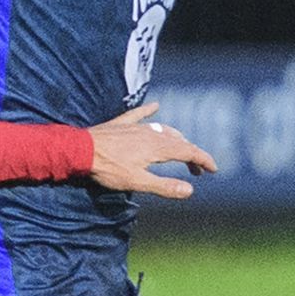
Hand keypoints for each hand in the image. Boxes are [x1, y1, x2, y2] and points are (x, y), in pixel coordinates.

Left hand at [89, 103, 217, 199]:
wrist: (80, 150)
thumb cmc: (108, 169)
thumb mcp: (138, 183)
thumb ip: (165, 186)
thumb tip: (190, 190)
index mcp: (158, 148)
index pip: (188, 152)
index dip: (203, 160)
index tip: (213, 169)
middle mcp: (151, 133)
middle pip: (179, 141)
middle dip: (192, 154)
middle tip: (197, 170)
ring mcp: (136, 126)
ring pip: (163, 129)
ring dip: (177, 138)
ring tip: (181, 147)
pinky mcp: (121, 123)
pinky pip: (140, 114)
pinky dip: (150, 110)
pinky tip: (155, 105)